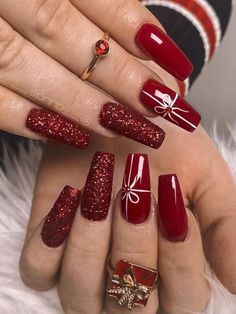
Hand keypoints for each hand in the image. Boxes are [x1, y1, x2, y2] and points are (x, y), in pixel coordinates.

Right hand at [0, 0, 199, 147]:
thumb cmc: (28, 3)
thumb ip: (101, 12)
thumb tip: (154, 52)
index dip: (132, 26)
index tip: (174, 67)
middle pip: (60, 30)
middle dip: (117, 75)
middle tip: (162, 107)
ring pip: (22, 63)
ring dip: (79, 102)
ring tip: (124, 126)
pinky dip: (26, 118)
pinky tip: (68, 134)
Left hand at [19, 117, 235, 312]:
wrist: (125, 114)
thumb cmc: (166, 145)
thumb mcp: (206, 178)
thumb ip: (226, 228)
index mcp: (170, 269)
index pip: (183, 300)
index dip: (180, 257)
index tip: (171, 197)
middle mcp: (126, 276)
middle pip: (130, 307)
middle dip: (135, 245)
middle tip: (137, 189)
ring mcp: (81, 264)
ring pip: (79, 295)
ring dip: (92, 242)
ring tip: (100, 192)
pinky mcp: (46, 241)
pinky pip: (37, 270)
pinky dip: (51, 241)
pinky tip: (71, 196)